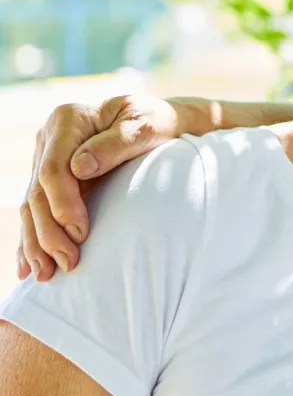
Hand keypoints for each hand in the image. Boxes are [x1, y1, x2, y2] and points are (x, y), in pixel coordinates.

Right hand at [17, 95, 191, 280]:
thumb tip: (79, 167)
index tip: (81, 232)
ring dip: (36, 243)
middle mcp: (50, 140)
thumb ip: (115, 143)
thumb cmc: (157, 121)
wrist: (161, 121)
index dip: (63, 204)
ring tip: (45, 274)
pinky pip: (36, 211)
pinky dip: (32, 239)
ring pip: (32, 206)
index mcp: (67, 120)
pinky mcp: (52, 179)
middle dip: (49, 233)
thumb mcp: (145, 125)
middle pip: (38, 192)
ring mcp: (47, 159)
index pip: (53, 169)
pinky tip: (29, 266)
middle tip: (68, 263)